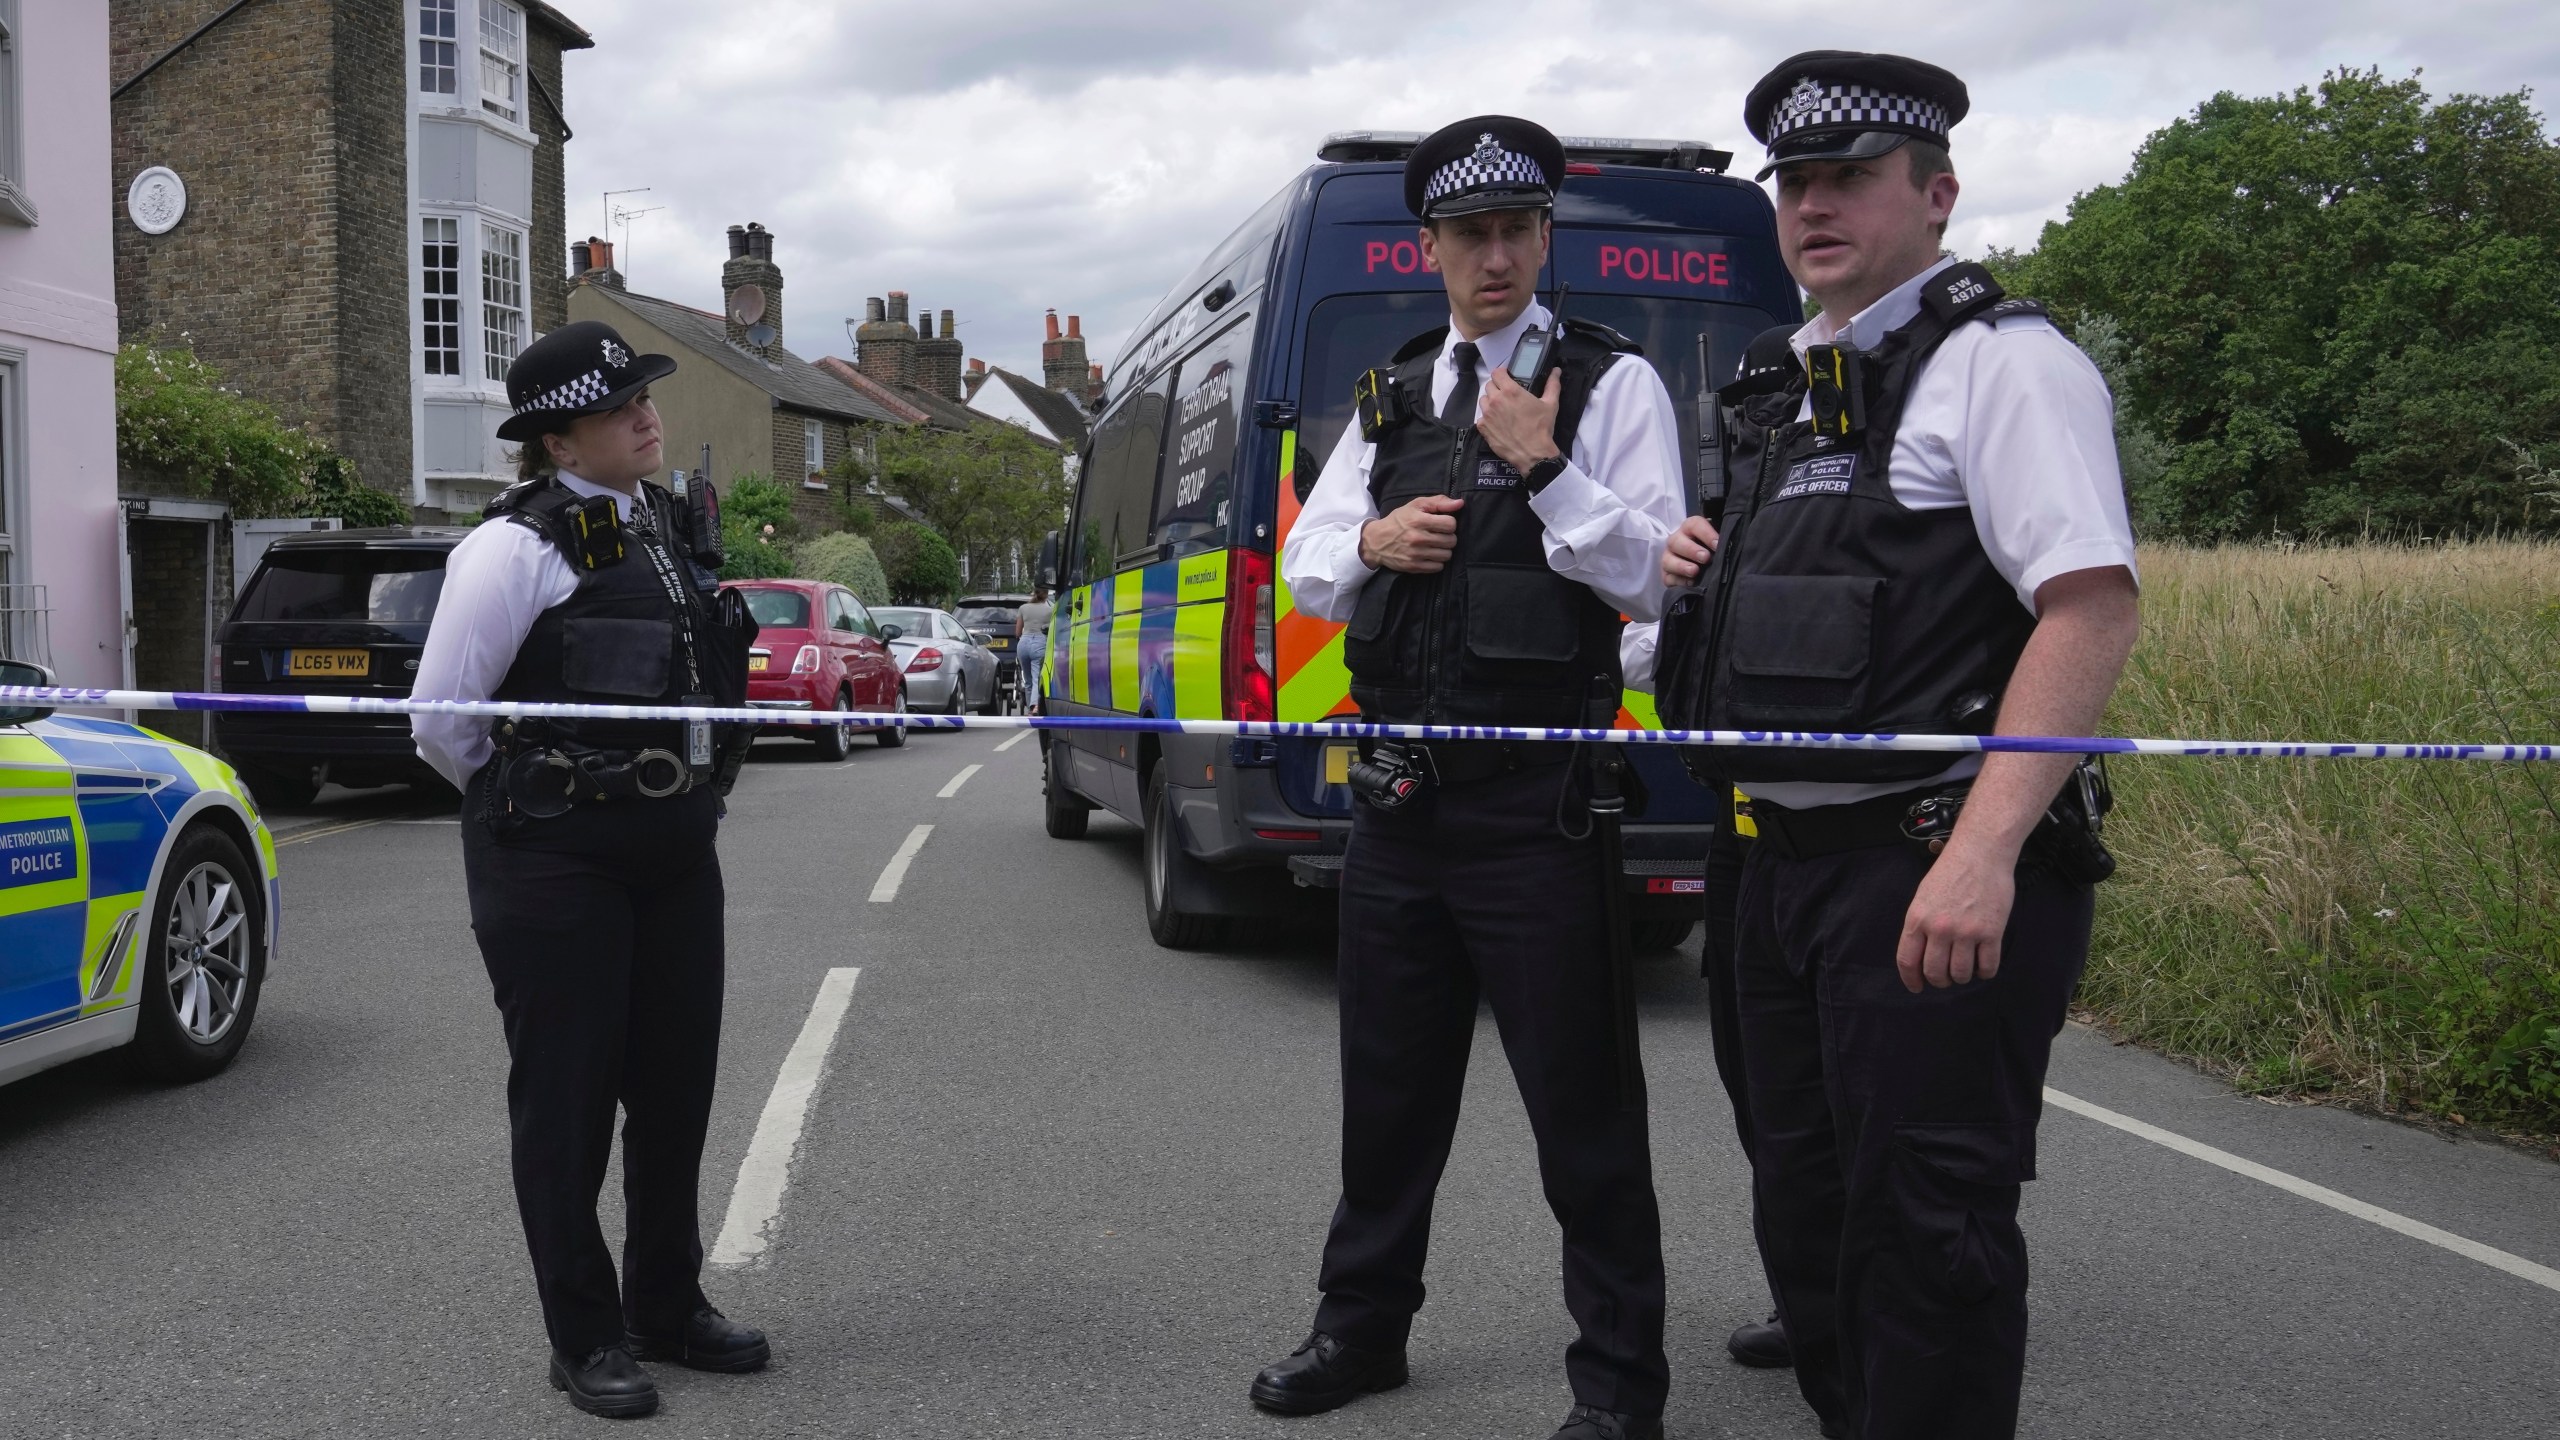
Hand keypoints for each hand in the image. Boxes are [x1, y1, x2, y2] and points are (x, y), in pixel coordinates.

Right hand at [1359, 495, 1464, 572]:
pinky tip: (1430, 555)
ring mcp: (1416, 554)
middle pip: (1451, 540)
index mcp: (1418, 520)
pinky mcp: (1414, 567)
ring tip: (1435, 545)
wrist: (1376, 541)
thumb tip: (1460, 503)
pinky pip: (1438, 567)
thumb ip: (1439, 502)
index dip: (1449, 523)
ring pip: (1447, 555)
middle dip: (1448, 537)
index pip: (1450, 524)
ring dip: (1444, 550)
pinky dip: (1437, 562)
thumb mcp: (1415, 505)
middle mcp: (1417, 538)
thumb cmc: (1398, 520)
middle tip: (1439, 535)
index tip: (1442, 524)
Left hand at [1478, 367, 1562, 472]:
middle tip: (1506, 395)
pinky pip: (1481, 417)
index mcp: (1510, 391)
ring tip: (1501, 408)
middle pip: (1489, 386)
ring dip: (1490, 401)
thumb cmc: (1541, 428)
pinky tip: (1497, 422)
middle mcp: (1496, 400)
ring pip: (1483, 400)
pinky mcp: (1483, 427)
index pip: (1497, 373)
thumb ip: (1552, 385)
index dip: (1501, 374)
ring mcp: (1487, 414)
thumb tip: (1556, 371)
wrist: (1532, 453)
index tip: (1506, 378)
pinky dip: (1487, 418)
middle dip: (1497, 387)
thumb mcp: (1550, 404)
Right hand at [1661, 515, 1720, 587]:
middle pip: (1676, 541)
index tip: (1718, 544)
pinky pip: (1668, 578)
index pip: (1694, 525)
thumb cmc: (1712, 549)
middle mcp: (1676, 541)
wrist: (1704, 564)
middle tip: (1705, 558)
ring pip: (1667, 560)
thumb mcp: (1717, 541)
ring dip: (1681, 566)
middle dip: (1691, 550)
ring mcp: (1669, 558)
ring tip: (1695, 571)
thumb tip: (1728, 546)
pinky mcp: (1667, 575)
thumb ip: (1720, 542)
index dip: (1706, 534)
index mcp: (1689, 528)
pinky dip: (1678, 581)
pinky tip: (1691, 583)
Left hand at [1894, 842, 2015, 992]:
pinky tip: (1983, 966)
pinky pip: (1988, 967)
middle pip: (1935, 972)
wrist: (1980, 854)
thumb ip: (1920, 925)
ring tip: (1964, 969)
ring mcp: (1967, 932)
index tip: (1917, 987)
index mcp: (1918, 919)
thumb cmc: (1951, 872)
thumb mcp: (1923, 897)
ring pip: (1961, 974)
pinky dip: (1985, 972)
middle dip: (1939, 980)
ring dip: (1962, 977)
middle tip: (1945, 977)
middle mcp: (1940, 928)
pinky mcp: (1992, 932)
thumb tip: (1919, 954)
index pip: (1908, 961)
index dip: (1911, 979)